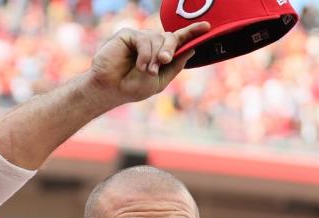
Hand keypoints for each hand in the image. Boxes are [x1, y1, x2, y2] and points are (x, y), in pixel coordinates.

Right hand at [85, 22, 210, 106]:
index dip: (193, 32)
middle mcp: (152, 43)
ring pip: (158, 39)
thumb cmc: (133, 87)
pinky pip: (144, 39)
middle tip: (164, 60)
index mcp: (161, 53)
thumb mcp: (160, 80)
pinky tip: (140, 65)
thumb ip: (175, 65)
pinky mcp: (128, 35)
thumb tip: (191, 49)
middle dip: (171, 48)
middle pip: (171, 38)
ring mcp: (140, 38)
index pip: (179, 40)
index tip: (207, 27)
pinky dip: (145, 54)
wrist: (111, 89)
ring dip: (155, 57)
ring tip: (146, 70)